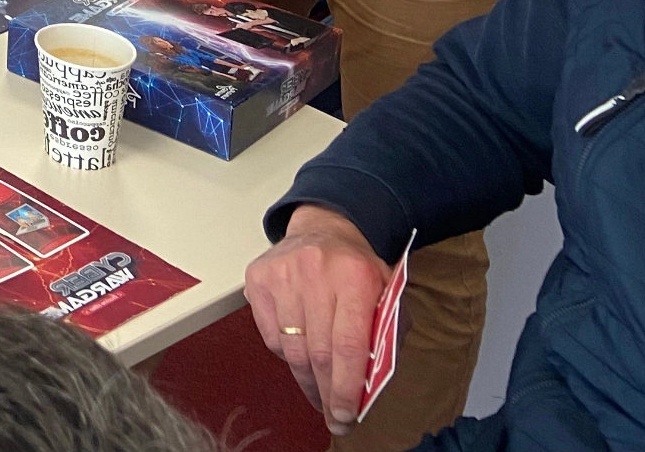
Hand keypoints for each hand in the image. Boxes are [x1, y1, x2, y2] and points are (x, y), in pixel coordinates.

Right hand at [244, 205, 390, 434]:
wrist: (324, 228)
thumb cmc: (357, 269)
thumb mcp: (386, 293)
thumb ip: (384, 332)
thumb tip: (371, 382)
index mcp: (355, 276)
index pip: (348, 344)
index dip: (347, 386)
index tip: (347, 414)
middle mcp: (315, 272)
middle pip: (318, 351)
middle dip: (327, 392)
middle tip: (334, 416)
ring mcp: (281, 275)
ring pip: (292, 348)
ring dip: (307, 380)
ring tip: (318, 394)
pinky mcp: (258, 279)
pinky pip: (270, 336)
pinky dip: (287, 355)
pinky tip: (300, 357)